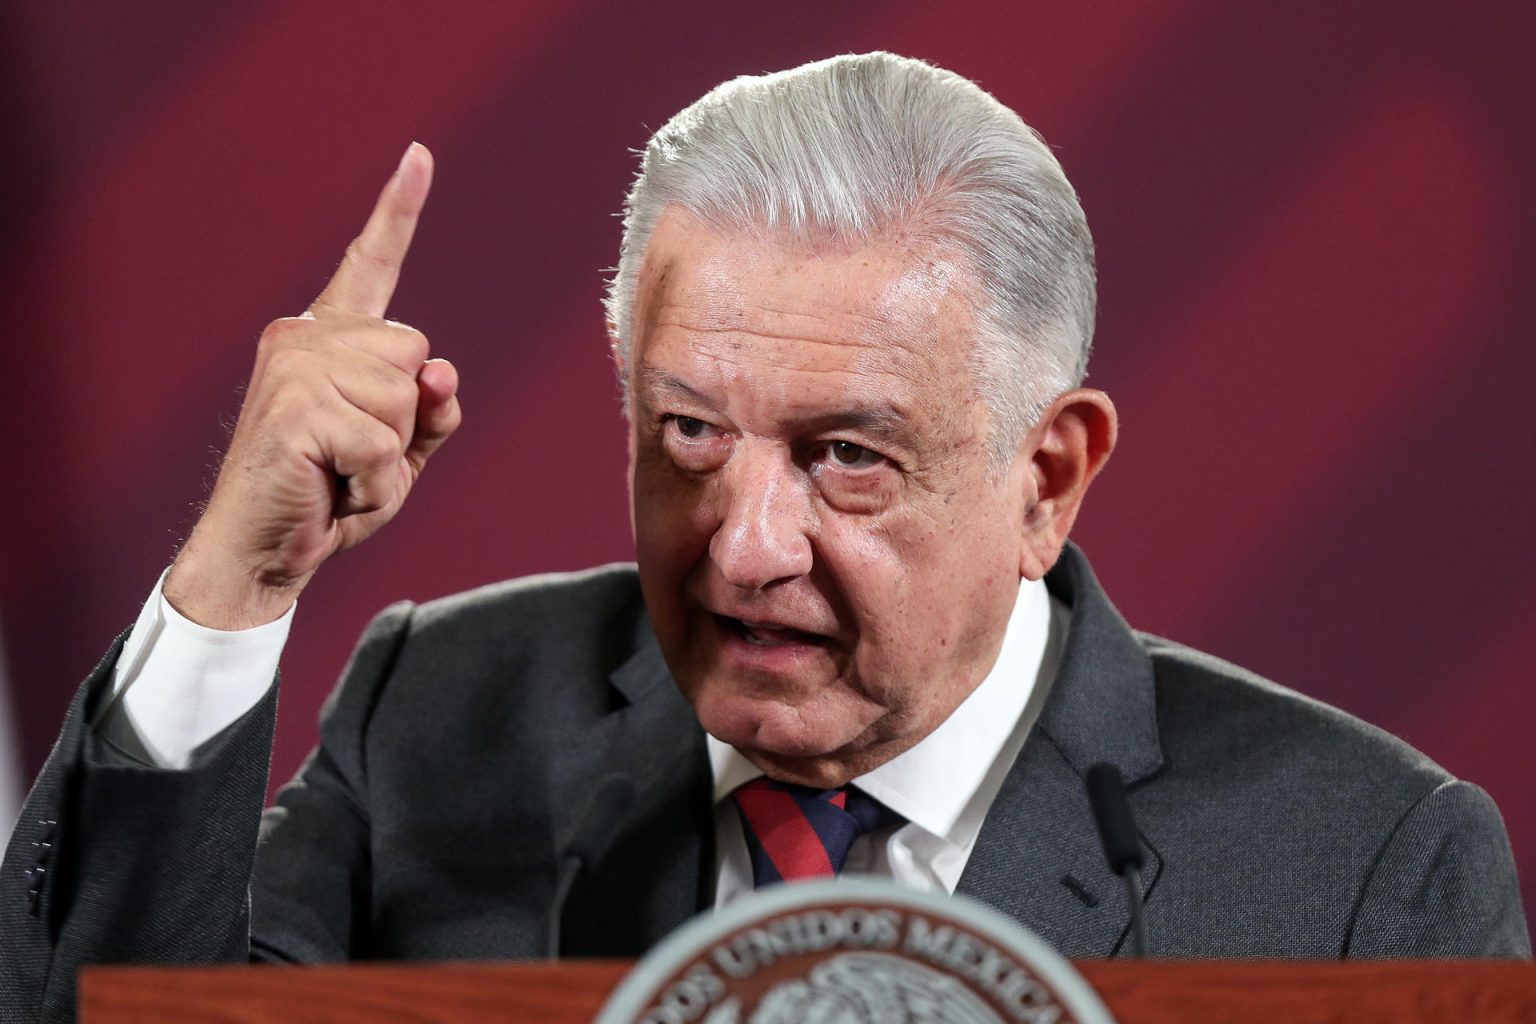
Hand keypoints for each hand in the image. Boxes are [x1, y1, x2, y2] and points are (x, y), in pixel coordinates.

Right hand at [164, 142, 461, 629]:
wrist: (261, 551)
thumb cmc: (328, 496)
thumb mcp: (397, 451)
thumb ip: (429, 408)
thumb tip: (440, 372)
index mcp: (329, 339)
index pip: (371, 264)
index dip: (398, 211)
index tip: (420, 155)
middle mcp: (304, 337)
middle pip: (417, 356)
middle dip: (405, 422)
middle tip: (353, 458)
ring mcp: (294, 369)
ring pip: (404, 400)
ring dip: (390, 459)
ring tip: (340, 474)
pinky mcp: (292, 409)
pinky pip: (383, 447)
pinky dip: (375, 485)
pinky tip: (335, 491)